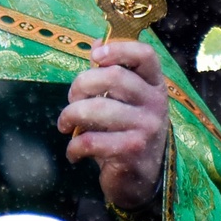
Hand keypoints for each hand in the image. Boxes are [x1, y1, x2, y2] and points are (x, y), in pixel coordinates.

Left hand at [58, 39, 173, 211]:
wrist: (143, 178)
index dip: (119, 49)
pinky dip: (74, 146)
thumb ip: (113, 72)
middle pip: (114, 77)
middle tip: (71, 99)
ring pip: (99, 108)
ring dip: (71, 115)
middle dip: (81, 84)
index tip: (96, 56)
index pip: (145, 55)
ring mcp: (147, 128)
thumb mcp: (128, 100)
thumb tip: (97, 42)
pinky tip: (73, 151)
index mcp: (155, 85)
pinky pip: (93, 140)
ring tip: (65, 124)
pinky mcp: (133, 151)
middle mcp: (155, 104)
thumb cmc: (128, 130)